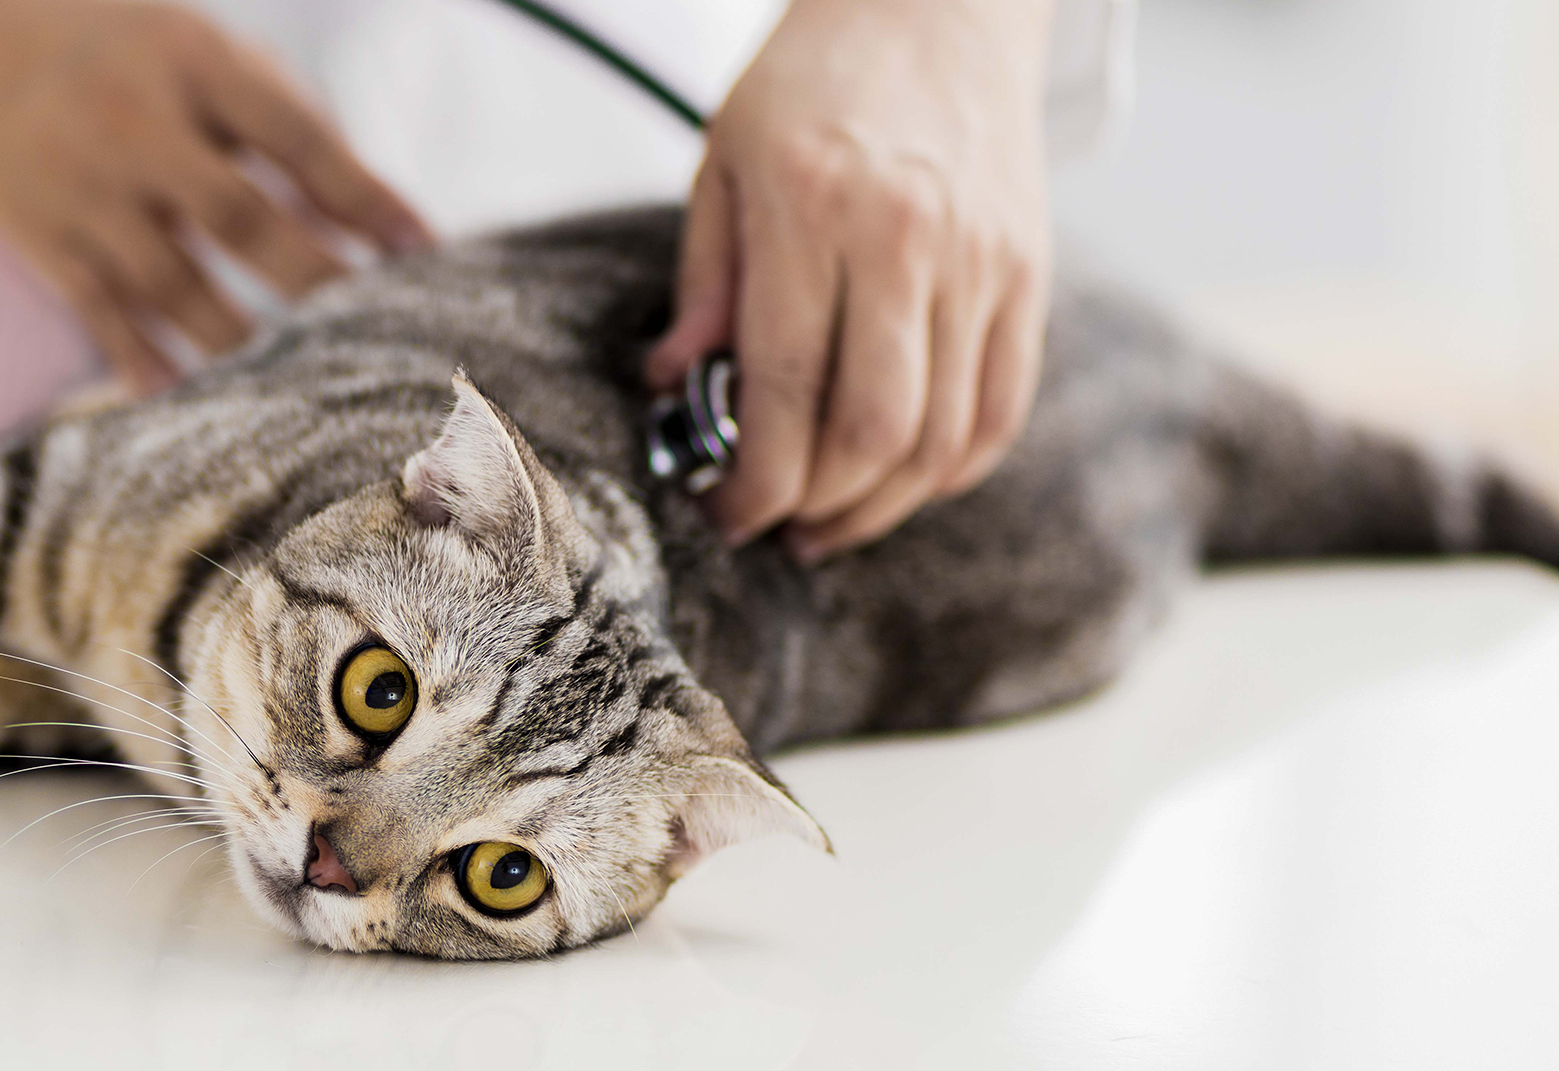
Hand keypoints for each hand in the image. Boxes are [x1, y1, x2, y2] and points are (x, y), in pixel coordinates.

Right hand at [0, 0, 432, 391]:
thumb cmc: (129, 60)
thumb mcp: (205, 57)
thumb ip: (286, 125)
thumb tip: (374, 221)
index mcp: (190, 61)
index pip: (292, 136)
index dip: (361, 196)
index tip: (422, 249)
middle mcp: (133, 124)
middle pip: (237, 216)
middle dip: (313, 278)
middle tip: (375, 331)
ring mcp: (82, 188)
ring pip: (173, 284)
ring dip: (244, 338)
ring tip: (306, 381)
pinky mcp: (44, 242)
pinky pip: (105, 317)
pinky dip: (153, 364)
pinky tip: (202, 403)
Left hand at [646, 0, 1052, 563]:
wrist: (937, 3)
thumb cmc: (814, 80)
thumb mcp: (725, 159)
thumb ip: (706, 280)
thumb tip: (676, 384)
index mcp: (814, 210)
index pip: (782, 385)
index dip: (752, 476)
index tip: (724, 511)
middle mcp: (908, 241)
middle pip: (873, 430)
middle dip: (814, 506)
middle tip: (771, 524)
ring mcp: (982, 261)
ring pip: (941, 436)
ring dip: (881, 505)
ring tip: (828, 521)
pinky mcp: (1030, 273)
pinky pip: (1002, 408)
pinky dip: (953, 467)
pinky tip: (904, 483)